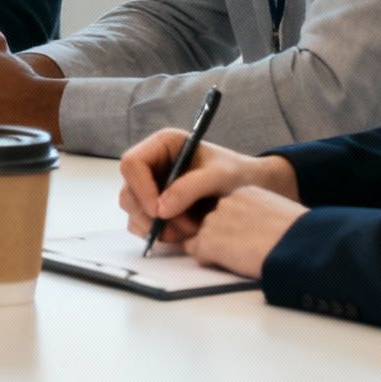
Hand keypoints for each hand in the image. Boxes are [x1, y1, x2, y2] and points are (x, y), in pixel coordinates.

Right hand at [115, 128, 298, 251]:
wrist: (252, 193)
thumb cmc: (238, 175)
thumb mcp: (220, 176)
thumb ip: (190, 188)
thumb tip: (161, 209)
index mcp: (162, 146)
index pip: (132, 164)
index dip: (141, 188)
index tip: (161, 212)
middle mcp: (151, 165)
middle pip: (128, 192)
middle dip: (152, 215)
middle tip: (183, 227)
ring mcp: (150, 188)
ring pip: (133, 212)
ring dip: (160, 228)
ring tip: (192, 229)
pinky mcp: (155, 208)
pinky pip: (142, 226)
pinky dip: (161, 235)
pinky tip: (186, 233)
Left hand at [185, 187, 306, 277]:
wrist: (297, 246)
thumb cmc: (299, 235)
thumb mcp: (279, 212)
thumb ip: (260, 215)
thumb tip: (259, 229)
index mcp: (244, 193)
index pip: (228, 210)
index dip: (236, 228)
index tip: (251, 237)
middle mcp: (224, 202)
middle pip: (212, 224)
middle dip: (223, 238)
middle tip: (246, 250)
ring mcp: (213, 221)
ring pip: (203, 240)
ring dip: (217, 251)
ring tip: (243, 258)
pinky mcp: (207, 242)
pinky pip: (200, 256)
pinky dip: (213, 263)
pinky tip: (235, 264)